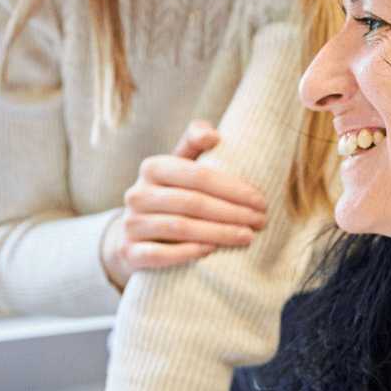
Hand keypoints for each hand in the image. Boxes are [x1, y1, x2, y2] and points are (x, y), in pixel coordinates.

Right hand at [100, 119, 268, 290]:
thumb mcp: (179, 163)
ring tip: (247, 236)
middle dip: (232, 212)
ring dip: (218, 233)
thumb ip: (195, 141)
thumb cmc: (170, 193)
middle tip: (260, 221)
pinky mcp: (130, 251)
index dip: (232, 188)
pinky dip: (186, 253)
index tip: (260, 199)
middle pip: (192, 202)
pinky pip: (159, 254)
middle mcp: (137, 194)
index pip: (198, 175)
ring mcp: (131, 224)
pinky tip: (211, 251)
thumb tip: (213, 136)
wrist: (135, 232)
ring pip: (180, 228)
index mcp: (152, 167)